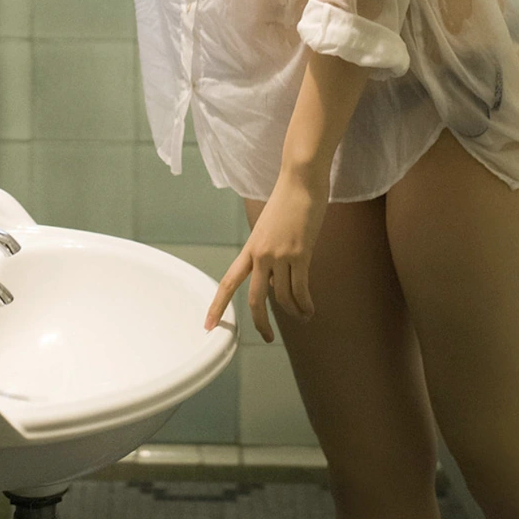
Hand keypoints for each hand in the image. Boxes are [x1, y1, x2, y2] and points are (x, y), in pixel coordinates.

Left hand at [204, 169, 328, 341]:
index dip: (217, 305)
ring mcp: (281, 255)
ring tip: (303, 317)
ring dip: (294, 313)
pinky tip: (310, 311)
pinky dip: (306, 306)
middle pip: (255, 299)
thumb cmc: (287, 200)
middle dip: (261, 323)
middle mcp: (261, 254)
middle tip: (266, 338)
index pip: (228, 282)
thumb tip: (275, 277)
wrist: (300, 180)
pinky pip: (301, 290)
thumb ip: (269, 252)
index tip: (208, 325)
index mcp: (250, 247)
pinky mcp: (301, 254)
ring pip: (283, 298)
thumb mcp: (269, 228)